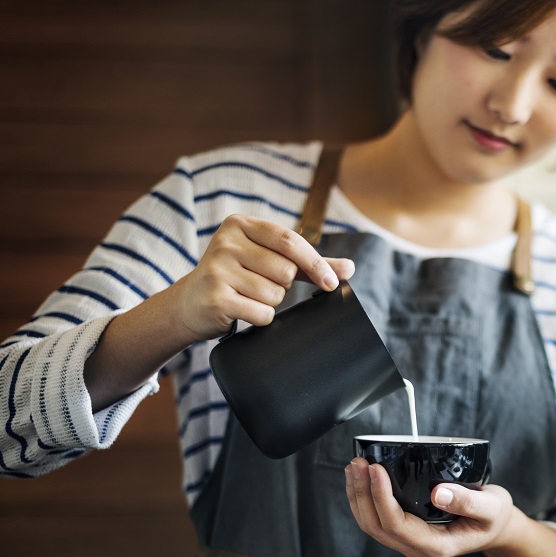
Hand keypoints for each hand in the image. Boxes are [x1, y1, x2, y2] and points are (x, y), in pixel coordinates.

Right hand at [169, 214, 354, 340]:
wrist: (190, 303)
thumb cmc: (237, 277)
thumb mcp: (269, 260)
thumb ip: (308, 263)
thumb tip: (350, 268)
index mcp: (240, 224)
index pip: (290, 241)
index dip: (315, 263)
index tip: (331, 282)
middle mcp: (225, 242)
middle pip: (285, 270)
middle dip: (283, 285)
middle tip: (260, 284)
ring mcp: (217, 269)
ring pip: (275, 294)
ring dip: (270, 302)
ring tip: (247, 295)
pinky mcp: (215, 298)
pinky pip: (262, 313)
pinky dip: (260, 317)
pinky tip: (242, 310)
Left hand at [344, 457, 517, 556]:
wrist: (495, 529)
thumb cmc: (493, 518)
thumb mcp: (492, 507)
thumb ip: (468, 502)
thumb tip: (438, 493)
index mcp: (436, 546)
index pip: (396, 524)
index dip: (381, 496)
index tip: (376, 468)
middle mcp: (417, 549)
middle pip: (377, 526)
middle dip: (362, 493)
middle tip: (357, 462)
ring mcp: (409, 543)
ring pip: (371, 525)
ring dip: (358, 495)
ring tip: (353, 467)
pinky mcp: (405, 533)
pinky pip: (376, 520)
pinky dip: (364, 498)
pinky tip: (360, 479)